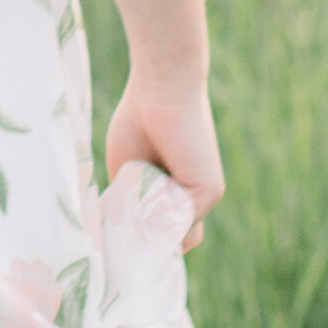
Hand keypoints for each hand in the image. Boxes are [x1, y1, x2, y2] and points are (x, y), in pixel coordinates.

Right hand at [103, 72, 224, 249]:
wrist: (160, 89)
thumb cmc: (139, 120)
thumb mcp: (128, 174)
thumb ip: (130, 206)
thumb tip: (118, 239)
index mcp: (176, 192)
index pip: (166, 233)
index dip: (144, 238)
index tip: (118, 238)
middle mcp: (194, 196)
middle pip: (171, 239)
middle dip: (145, 237)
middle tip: (122, 219)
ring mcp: (203, 195)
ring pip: (173, 234)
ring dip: (148, 221)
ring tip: (134, 183)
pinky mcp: (209, 191)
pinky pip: (179, 221)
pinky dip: (156, 210)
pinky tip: (144, 179)